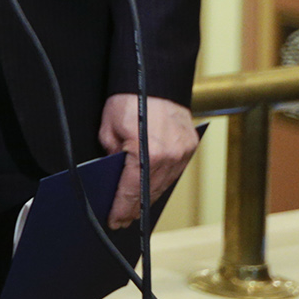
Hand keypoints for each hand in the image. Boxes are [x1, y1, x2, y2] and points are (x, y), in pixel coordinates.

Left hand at [99, 95, 199, 227]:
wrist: (154, 77)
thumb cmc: (129, 99)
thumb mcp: (108, 128)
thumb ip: (111, 154)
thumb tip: (113, 173)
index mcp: (146, 153)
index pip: (131, 191)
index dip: (121, 209)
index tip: (115, 221)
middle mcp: (169, 157)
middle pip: (149, 192)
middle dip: (135, 208)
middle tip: (123, 220)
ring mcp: (182, 153)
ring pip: (163, 185)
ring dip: (149, 197)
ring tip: (136, 208)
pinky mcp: (190, 147)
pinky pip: (174, 173)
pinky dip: (161, 182)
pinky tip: (151, 188)